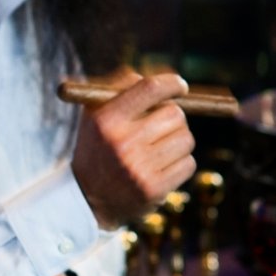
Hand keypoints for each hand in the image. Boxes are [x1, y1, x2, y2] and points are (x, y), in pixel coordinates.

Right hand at [71, 71, 195, 230]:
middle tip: (163, 124)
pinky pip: (188, 164)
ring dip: (178, 140)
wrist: (87, 199)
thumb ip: (121, 87)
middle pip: (174, 114)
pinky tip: (162, 166)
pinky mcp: (154, 190)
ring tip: (159, 148)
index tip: (180, 85)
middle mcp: (122, 144)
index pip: (149, 89)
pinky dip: (180, 163)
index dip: (171, 83)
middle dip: (173, 116)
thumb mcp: (96, 113)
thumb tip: (165, 75)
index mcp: (106, 120)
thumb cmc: (97, 147)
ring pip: (186, 139)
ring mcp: (139, 169)